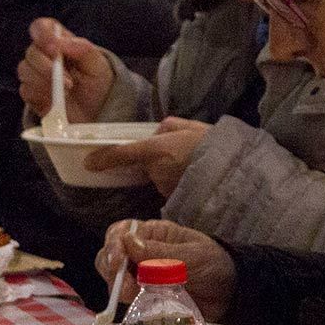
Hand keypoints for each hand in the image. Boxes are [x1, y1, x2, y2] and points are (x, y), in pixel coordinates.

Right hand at [17, 17, 115, 122]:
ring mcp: (34, 73)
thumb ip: (82, 49)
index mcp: (59, 41)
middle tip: (68, 82)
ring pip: (25, 71)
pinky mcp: (30, 92)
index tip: (53, 49)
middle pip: (31, 52)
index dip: (42, 34)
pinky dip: (41, 95)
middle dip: (47, 67)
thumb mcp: (98, 64)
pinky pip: (26, 90)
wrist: (96, 110)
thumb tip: (61, 44)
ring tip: (67, 92)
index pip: (41, 27)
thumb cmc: (97, 82)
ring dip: (45, 82)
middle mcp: (43, 54)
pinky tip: (56, 100)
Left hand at [84, 116, 210, 196]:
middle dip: (156, 159)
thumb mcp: (190, 126)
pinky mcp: (174, 198)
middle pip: (146, 164)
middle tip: (179, 152)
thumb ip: (168, 127)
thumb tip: (155, 132)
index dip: (104, 159)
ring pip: (158, 176)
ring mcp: (164, 187)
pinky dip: (177, 181)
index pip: (122, 154)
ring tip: (191, 164)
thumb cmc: (213, 145)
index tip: (89, 163)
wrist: (234, 171)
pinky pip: (169, 187)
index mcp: (155, 149)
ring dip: (168, 170)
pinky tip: (193, 175)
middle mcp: (156, 171)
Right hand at [96, 218, 235, 316]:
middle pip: (110, 255)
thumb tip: (127, 241)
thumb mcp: (192, 256)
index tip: (118, 262)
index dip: (113, 245)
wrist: (230, 293)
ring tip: (133, 296)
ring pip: (114, 277)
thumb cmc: (215, 265)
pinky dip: (126, 300)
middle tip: (126, 287)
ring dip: (117, 286)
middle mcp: (143, 252)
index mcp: (154, 234)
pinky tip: (136, 304)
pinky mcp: (145, 295)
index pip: (121, 232)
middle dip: (111, 269)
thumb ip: (160, 253)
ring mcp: (142, 274)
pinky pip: (126, 296)